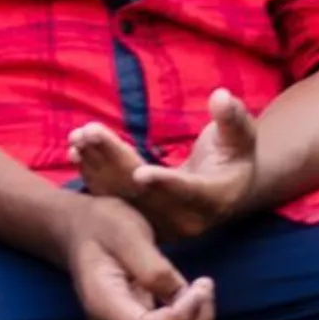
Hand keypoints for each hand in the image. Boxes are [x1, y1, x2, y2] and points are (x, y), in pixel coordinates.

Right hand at [56, 191, 216, 319]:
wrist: (79, 230)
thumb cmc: (101, 224)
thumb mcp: (126, 231)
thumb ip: (153, 266)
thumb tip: (181, 296)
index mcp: (103, 303)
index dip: (183, 316)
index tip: (200, 285)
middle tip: (205, 288)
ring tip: (202, 292)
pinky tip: (193, 299)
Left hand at [69, 88, 263, 241]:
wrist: (225, 187)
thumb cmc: (235, 154)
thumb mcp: (242, 135)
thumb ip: (233, 118)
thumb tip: (221, 97)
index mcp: (211, 199)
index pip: (186, 192)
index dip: (164, 183)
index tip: (139, 173)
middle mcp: (183, 219)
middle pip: (144, 192)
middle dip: (115, 161)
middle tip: (90, 132)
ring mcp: (160, 222)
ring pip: (124, 196)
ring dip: (97, 167)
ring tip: (77, 138)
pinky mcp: (142, 217)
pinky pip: (114, 198)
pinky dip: (93, 176)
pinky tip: (75, 152)